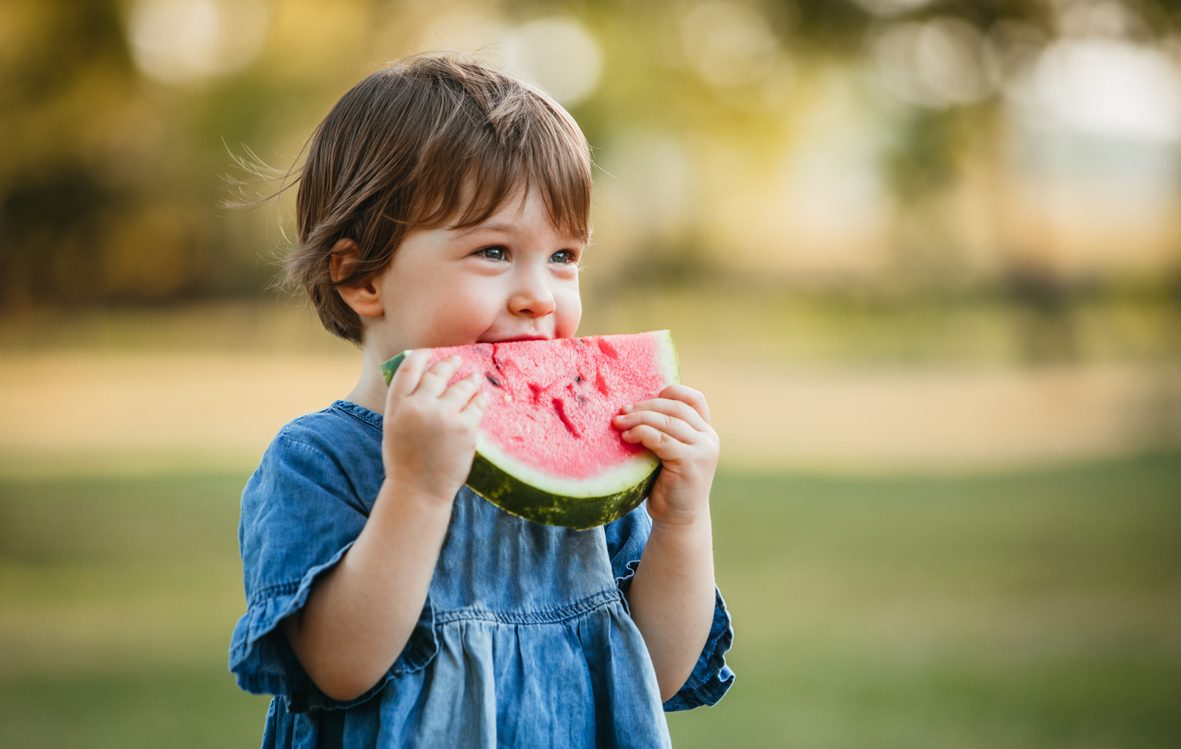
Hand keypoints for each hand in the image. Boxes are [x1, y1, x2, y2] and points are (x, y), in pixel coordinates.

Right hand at [382, 351, 487, 503]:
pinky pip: (477, 405)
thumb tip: (423, 379)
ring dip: (469, 380)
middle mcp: (420, 406)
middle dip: (449, 364)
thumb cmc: (405, 461)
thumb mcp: (395, 427)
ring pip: (462, 387)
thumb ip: (406, 403)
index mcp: (398, 405)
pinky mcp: (465, 427)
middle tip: (457, 361)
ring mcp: (444, 415)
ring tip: (474, 378)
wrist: (419, 490)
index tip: (431, 353)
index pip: (410, 368)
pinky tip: (482, 397)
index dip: (422, 356)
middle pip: (438, 373)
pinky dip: (480, 399)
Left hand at [612, 384, 718, 526]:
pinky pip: (662, 439)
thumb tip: (632, 406)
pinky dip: (642, 434)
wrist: (679, 518)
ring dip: (639, 419)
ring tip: (618, 423)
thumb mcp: (670, 452)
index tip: (644, 398)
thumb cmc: (668, 484)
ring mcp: (703, 449)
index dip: (671, 391)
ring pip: (667, 421)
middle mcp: (708, 437)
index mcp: (705, 431)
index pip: (694, 399)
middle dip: (645, 405)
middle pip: (676, 407)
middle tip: (621, 411)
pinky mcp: (691, 462)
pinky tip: (627, 438)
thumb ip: (664, 431)